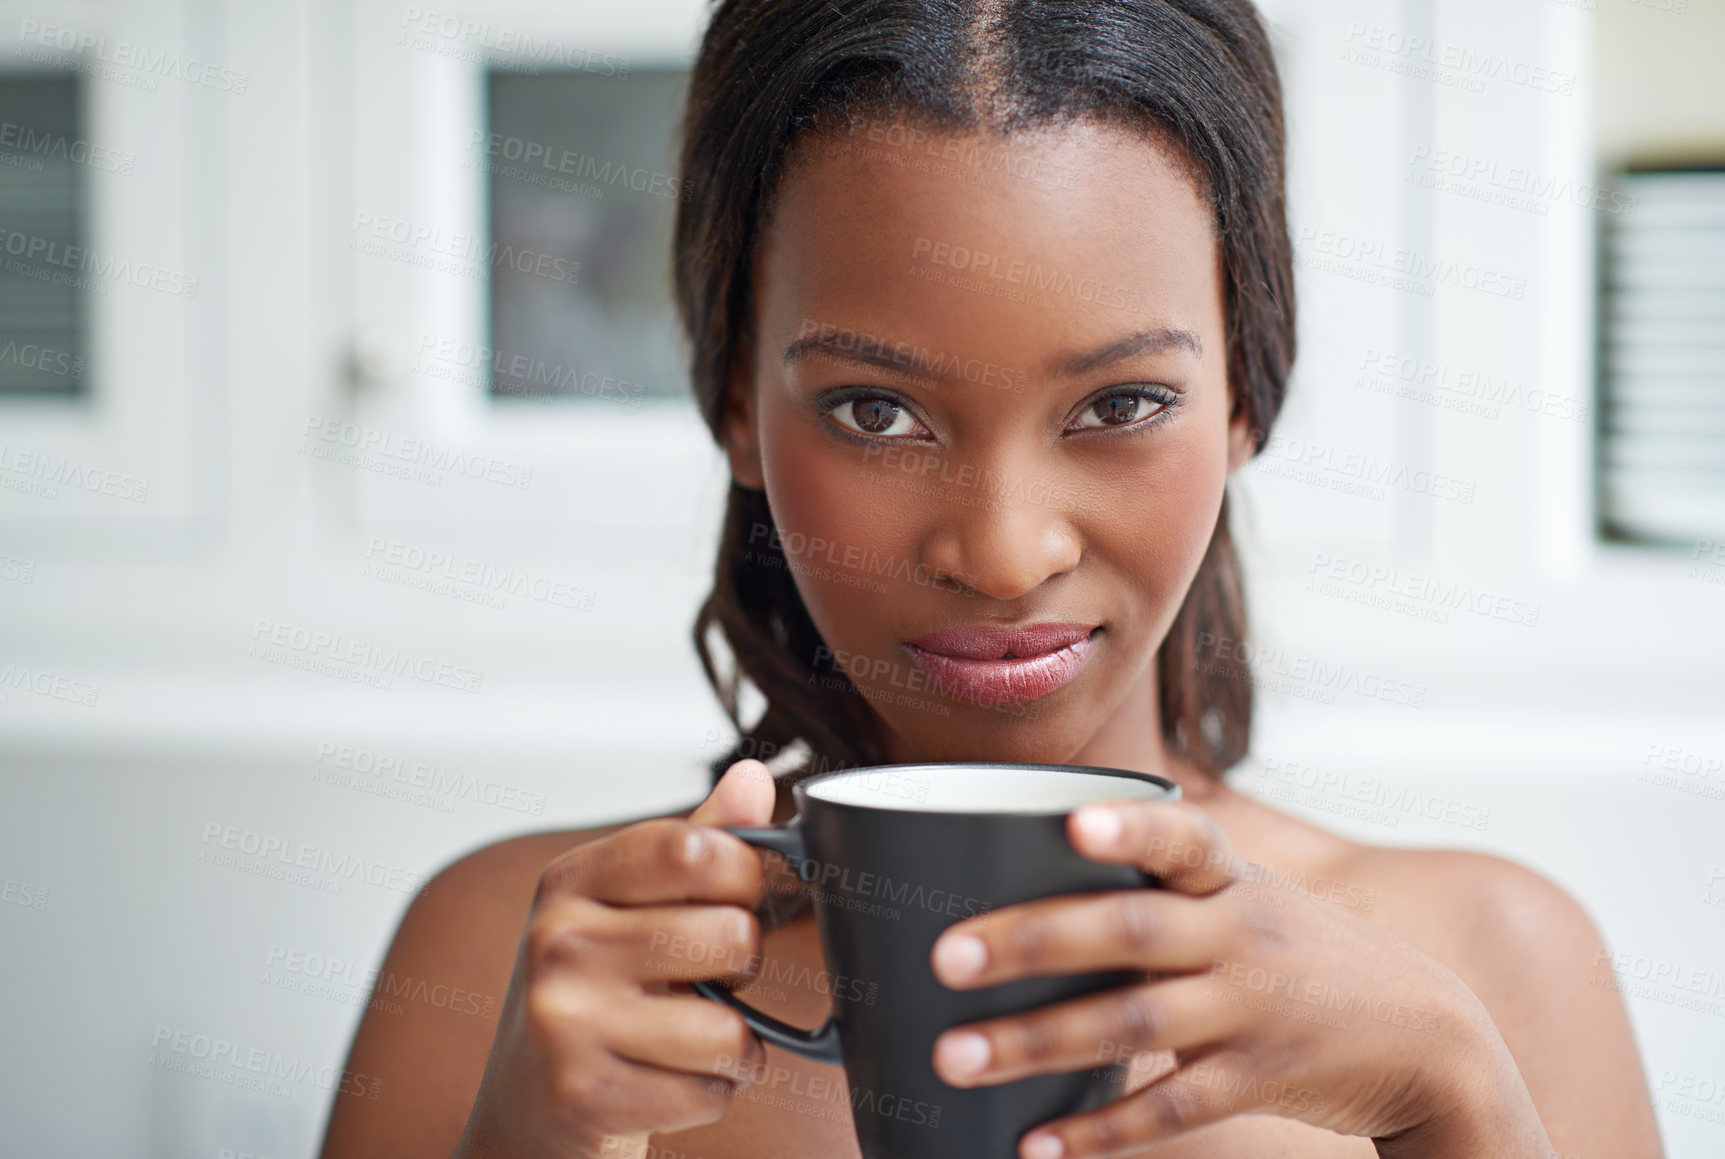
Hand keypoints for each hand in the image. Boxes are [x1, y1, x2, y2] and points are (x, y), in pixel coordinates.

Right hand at [455, 762, 778, 1158]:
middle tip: (701, 976)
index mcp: (573, 880)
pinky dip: (710, 1092)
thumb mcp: (627, 904)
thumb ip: (696, 842)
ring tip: (687, 1033)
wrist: (526, 1099)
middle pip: (732, 935)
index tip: (738, 893)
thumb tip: (752, 779)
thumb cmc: (589, 989)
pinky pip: (710, 1092)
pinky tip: (666, 1078)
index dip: (744, 873)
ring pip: (729, 1028)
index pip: (693, 848)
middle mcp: (559, 942)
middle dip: (742, 965)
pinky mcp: (585, 1096)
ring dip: (733, 1043)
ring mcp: (566, 1021)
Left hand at [926, 798, 1535, 1158]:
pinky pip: (1172, 1108)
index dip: (1130, 828)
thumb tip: (1023, 881)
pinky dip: (1101, 1130)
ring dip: (1037, 1041)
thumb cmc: (1298, 952)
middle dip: (1034, 941)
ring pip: (1135, 1022)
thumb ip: (1157, 888)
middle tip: (947, 956)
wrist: (1429, 1033)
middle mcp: (1240, 932)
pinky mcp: (1261, 1077)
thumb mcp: (1248, 898)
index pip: (1181, 837)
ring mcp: (1253, 1007)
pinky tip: (1037, 1144)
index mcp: (1230, 876)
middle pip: (1130, 929)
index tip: (1072, 822)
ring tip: (955, 1058)